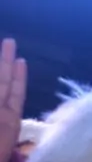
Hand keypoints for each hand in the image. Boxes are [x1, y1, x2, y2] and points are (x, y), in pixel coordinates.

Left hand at [0, 39, 25, 161]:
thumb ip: (5, 105)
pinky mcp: (11, 121)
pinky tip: (20, 64)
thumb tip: (9, 95)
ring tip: (9, 44)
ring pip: (3, 82)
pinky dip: (18, 80)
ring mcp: (1, 114)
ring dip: (6, 63)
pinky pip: (16, 95)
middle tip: (6, 39)